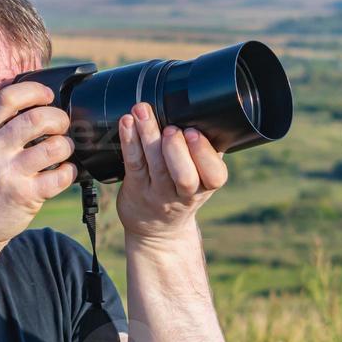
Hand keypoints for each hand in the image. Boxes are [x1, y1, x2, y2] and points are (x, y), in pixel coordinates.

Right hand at [0, 82, 77, 247]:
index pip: (7, 98)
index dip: (34, 91)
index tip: (46, 96)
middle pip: (36, 118)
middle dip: (58, 118)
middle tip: (61, 124)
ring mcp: (7, 174)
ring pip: (54, 146)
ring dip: (67, 144)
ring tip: (63, 149)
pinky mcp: (24, 196)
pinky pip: (60, 176)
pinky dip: (69, 171)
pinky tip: (64, 171)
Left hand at [115, 103, 228, 243]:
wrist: (158, 230)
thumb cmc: (182, 192)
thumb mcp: (202, 179)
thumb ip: (207, 151)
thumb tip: (210, 112)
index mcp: (206, 186)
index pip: (214, 175)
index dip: (204, 154)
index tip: (193, 132)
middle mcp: (183, 193)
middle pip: (184, 175)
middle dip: (176, 149)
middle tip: (170, 129)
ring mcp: (157, 193)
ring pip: (155, 165)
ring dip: (148, 135)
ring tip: (142, 111)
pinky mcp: (135, 189)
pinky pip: (133, 164)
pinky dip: (129, 142)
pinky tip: (126, 123)